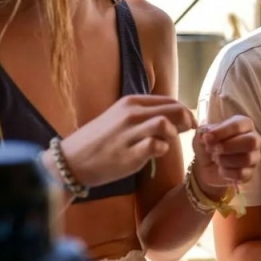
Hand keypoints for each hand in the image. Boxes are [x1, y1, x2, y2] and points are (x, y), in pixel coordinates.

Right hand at [57, 95, 195, 186]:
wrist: (72, 159)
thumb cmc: (101, 139)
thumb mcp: (121, 117)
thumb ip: (146, 114)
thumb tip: (177, 117)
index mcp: (131, 102)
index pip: (170, 100)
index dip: (185, 111)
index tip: (188, 122)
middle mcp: (131, 114)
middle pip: (173, 110)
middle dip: (186, 120)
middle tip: (187, 132)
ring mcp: (129, 134)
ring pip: (165, 124)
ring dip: (173, 134)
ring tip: (167, 142)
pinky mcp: (128, 154)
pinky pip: (156, 147)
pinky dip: (162, 150)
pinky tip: (156, 153)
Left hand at [192, 115, 260, 197]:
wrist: (206, 165)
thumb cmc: (208, 144)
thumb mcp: (202, 134)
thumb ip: (204, 132)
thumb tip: (208, 136)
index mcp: (244, 124)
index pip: (239, 125)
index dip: (222, 131)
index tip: (207, 137)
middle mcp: (253, 139)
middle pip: (251, 142)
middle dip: (229, 146)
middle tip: (213, 149)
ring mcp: (254, 157)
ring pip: (247, 159)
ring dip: (226, 160)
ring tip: (215, 159)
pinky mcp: (250, 173)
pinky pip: (242, 174)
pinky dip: (227, 173)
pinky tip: (220, 170)